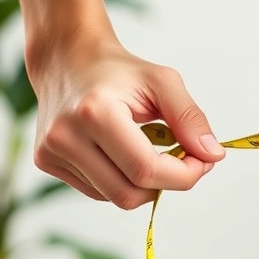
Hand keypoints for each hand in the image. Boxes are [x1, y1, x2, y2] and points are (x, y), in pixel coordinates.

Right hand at [29, 34, 225, 209]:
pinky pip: (98, 192)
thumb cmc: (119, 70)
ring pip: (114, 197)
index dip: (185, 174)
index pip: (146, 170)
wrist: (69, 61)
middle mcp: (65, 136)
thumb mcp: (163, 82)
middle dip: (168, 183)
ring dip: (145, 184)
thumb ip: (190, 118)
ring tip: (153, 150)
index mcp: (95, 113)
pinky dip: (123, 180)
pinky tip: (125, 153)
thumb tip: (212, 155)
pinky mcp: (46, 162)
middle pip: (130, 193)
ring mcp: (51, 152)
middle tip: (186, 161)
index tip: (204, 161)